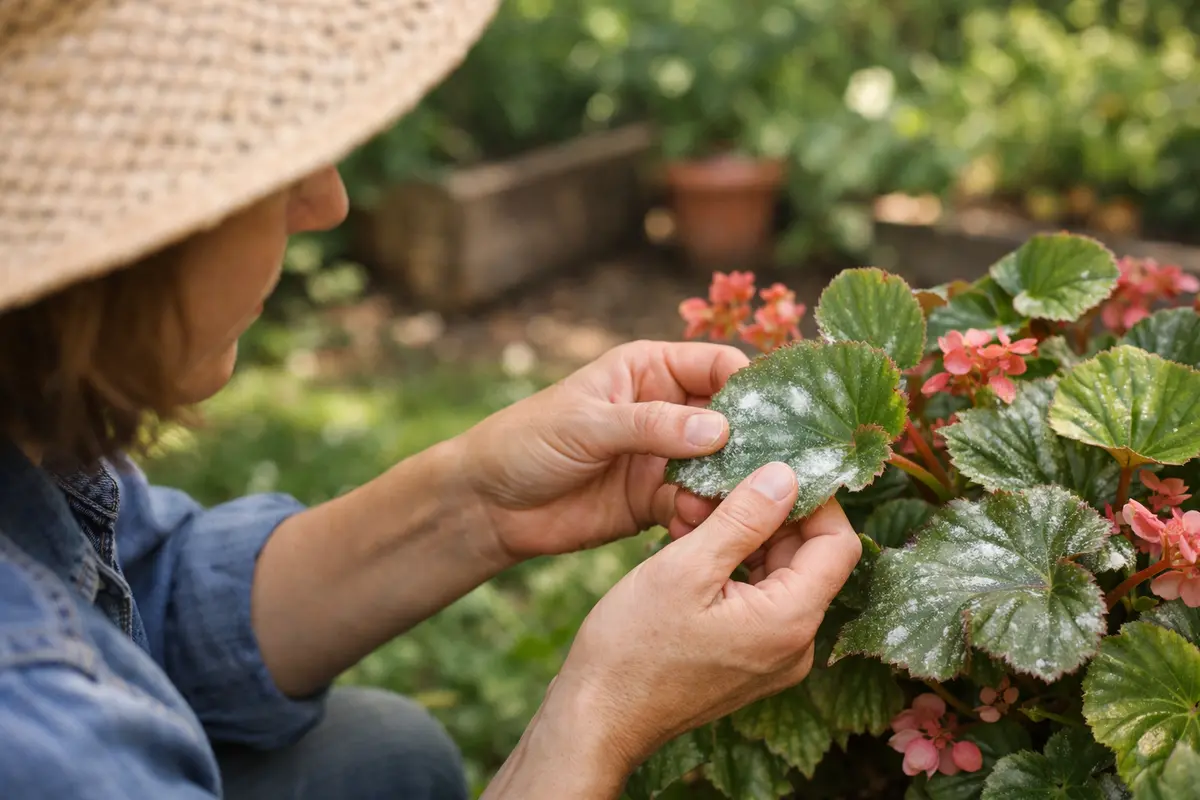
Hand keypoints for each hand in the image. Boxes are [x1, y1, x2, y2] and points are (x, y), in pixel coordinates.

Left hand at [459, 340, 748, 561]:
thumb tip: (719, 430)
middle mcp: (668, 410)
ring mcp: (666, 458)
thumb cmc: (529, 441)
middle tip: (767, 473)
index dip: (749, 388)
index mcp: (651, 370)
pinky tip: (695, 527)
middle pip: (731, 421)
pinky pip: (697, 507)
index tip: (775, 419)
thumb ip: (651, 425)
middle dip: (750, 445)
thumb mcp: (587, 423)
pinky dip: (703, 518)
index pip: (718, 366)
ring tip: (727, 506)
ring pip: (720, 468)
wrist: (491, 504)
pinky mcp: (658, 502)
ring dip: (729, 487)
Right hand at [541, 462, 861, 776]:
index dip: (812, 499)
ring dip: (745, 538)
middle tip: (717, 488)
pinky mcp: (749, 661)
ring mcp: (773, 657)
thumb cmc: (632, 647)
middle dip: (768, 516)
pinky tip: (692, 547)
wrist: (597, 719)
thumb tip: (787, 475)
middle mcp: (795, 645)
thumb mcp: (686, 567)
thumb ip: (743, 518)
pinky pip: (758, 600)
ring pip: (778, 576)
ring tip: (693, 516)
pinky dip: (733, 568)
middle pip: (807, 559)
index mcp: (790, 621)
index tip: (771, 468)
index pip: (837, 543)